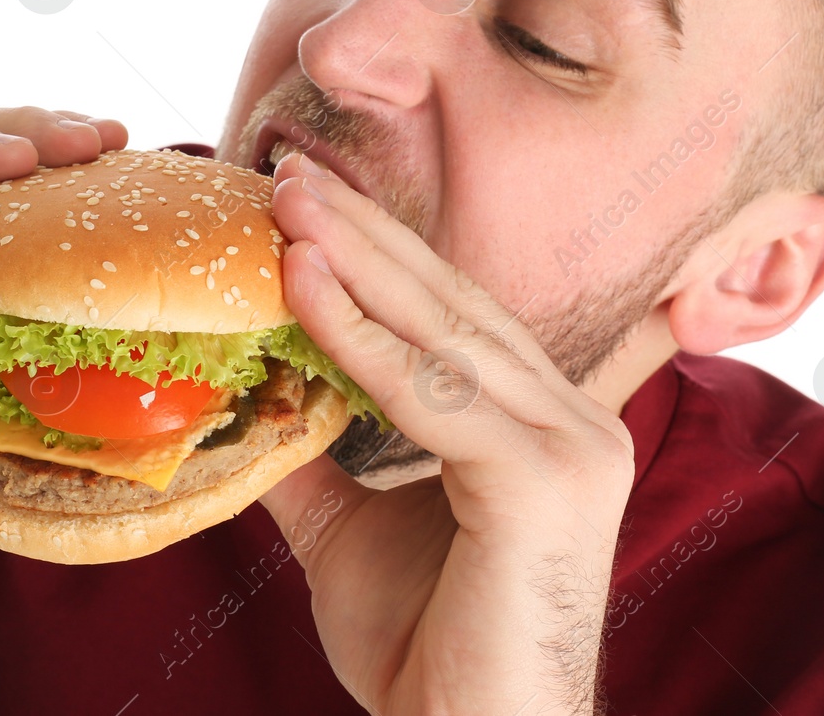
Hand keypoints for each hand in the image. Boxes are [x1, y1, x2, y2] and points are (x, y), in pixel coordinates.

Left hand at [259, 153, 634, 714]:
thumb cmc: (426, 650)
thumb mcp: (350, 534)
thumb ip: (314, 462)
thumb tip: (250, 402)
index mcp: (540, 421)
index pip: (452, 314)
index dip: (379, 253)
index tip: (302, 203)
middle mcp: (572, 419)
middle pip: (452, 302)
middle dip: (363, 234)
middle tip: (285, 174)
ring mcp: (570, 446)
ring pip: (443, 330)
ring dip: (356, 261)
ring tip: (285, 206)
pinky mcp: (544, 480)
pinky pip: (430, 391)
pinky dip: (360, 336)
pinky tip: (302, 287)